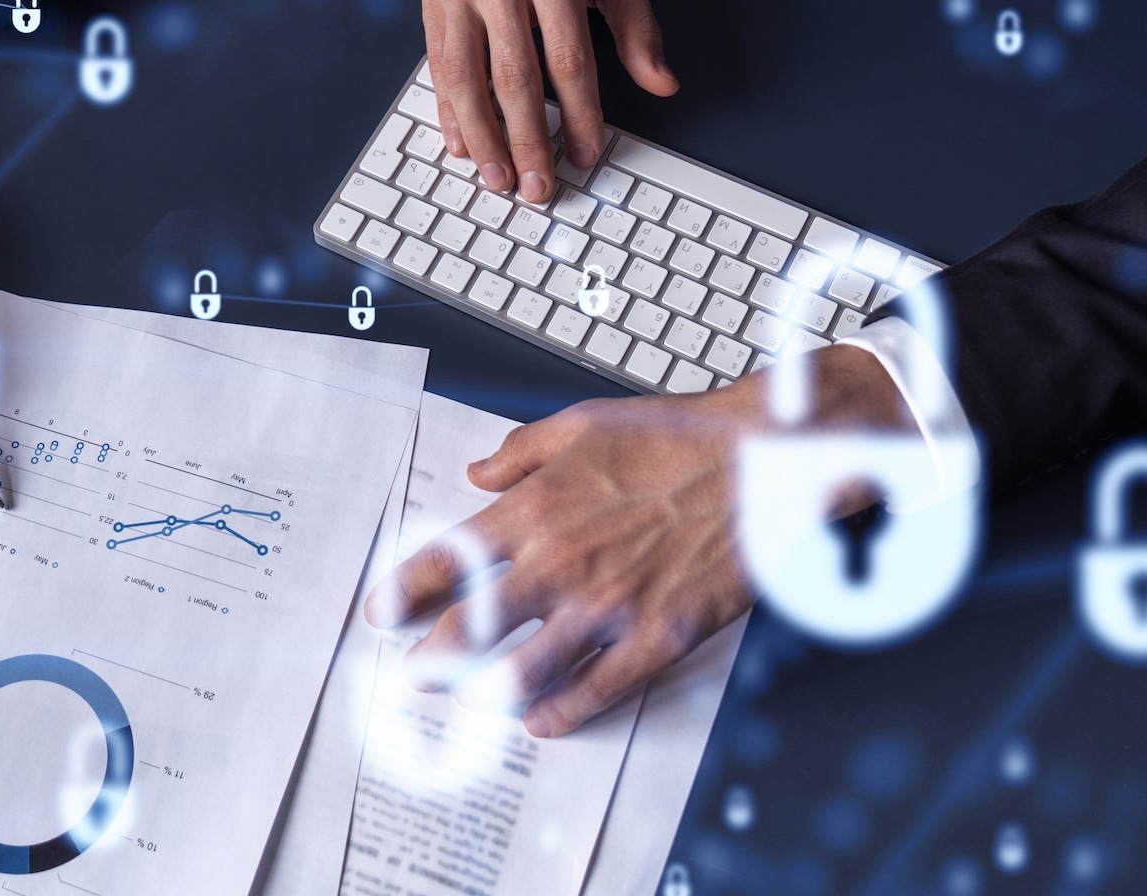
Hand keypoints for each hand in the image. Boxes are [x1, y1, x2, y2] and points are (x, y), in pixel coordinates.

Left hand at [364, 346, 909, 736]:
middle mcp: (561, 563)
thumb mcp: (583, 424)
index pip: (447, 561)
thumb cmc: (679, 437)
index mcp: (536, 509)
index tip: (382, 613)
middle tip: (412, 674)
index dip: (404, 593)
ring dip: (485, 692)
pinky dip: (562, 712)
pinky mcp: (658, 636)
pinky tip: (541, 721)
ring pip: (523, 670)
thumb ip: (519, 454)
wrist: (764, 463)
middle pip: (471, 628)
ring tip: (466, 702)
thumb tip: (477, 472)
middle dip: (431, 658)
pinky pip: (597, 690)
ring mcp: (608, 607)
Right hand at [424, 0, 676, 203]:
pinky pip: (437, 63)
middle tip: (536, 186)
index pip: (569, 61)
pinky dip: (447, 108)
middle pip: (514, 78)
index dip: (579, 117)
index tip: (585, 155)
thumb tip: (661, 83)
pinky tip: (461, 141)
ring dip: (482, 137)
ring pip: (466, 78)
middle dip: (527, 141)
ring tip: (498, 176)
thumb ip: (638, 29)